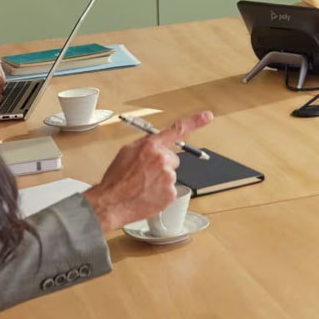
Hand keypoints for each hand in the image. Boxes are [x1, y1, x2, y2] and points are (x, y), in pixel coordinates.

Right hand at [83, 111, 213, 235]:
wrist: (111, 203)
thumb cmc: (116, 180)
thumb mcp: (126, 152)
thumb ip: (145, 144)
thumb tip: (156, 142)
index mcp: (151, 146)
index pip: (177, 130)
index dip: (195, 121)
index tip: (207, 116)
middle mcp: (162, 159)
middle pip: (173, 159)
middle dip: (163, 165)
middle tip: (146, 173)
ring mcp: (168, 177)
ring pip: (170, 175)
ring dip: (160, 179)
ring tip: (143, 185)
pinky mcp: (170, 193)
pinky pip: (170, 189)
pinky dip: (161, 193)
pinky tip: (147, 194)